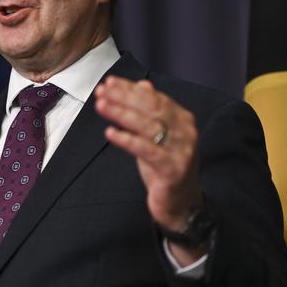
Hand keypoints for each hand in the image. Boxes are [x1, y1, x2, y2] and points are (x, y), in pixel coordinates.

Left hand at [94, 76, 206, 263]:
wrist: (181, 204)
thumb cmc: (165, 166)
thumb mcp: (157, 136)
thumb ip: (151, 110)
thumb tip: (143, 84)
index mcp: (182, 119)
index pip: (154, 97)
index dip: (130, 89)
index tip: (109, 82)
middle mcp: (185, 131)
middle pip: (151, 108)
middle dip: (123, 97)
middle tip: (101, 91)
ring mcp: (181, 150)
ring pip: (147, 126)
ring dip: (121, 113)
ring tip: (100, 106)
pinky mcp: (173, 169)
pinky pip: (146, 150)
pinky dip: (127, 139)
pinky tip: (110, 132)